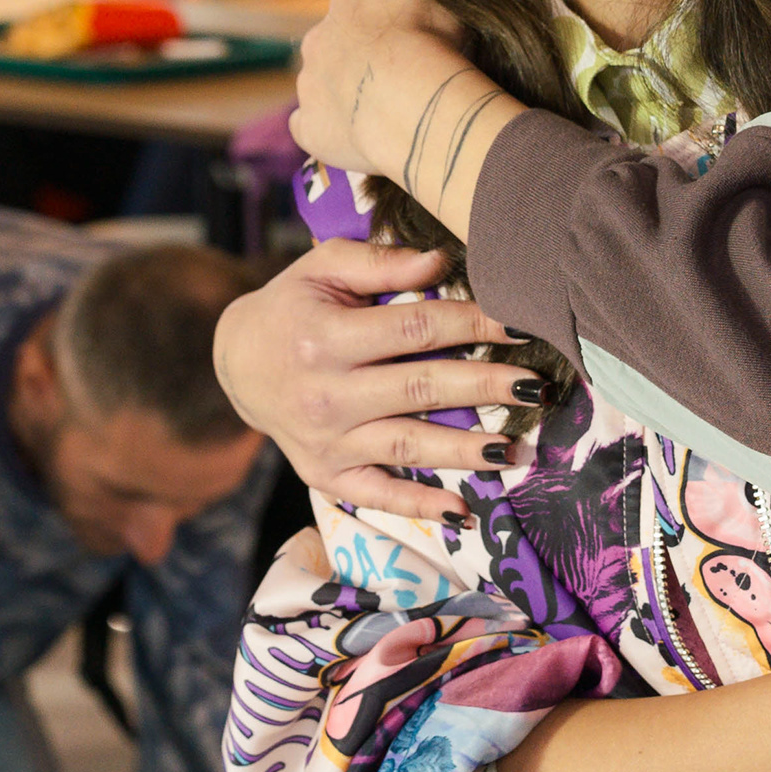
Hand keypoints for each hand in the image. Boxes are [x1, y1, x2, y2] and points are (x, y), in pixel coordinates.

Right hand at [214, 239, 524, 521]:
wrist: (236, 363)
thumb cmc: (293, 306)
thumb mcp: (322, 268)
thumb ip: (380, 261)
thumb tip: (442, 260)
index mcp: (326, 338)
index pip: (414, 328)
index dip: (472, 323)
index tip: (520, 323)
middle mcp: (326, 394)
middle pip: (421, 389)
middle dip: (485, 386)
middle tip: (535, 387)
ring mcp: (327, 441)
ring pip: (409, 446)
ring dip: (466, 451)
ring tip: (515, 448)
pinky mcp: (326, 475)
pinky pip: (378, 496)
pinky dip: (420, 507)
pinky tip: (463, 512)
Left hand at [292, 0, 486, 178]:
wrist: (412, 98)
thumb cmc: (430, 43)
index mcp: (349, 0)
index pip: (358, 5)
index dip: (383, 25)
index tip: (405, 41)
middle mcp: (318, 37)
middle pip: (333, 44)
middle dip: (356, 58)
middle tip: (392, 78)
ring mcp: (309, 83)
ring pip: (320, 84)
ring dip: (342, 94)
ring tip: (380, 112)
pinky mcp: (308, 126)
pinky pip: (307, 126)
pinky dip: (325, 129)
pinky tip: (350, 136)